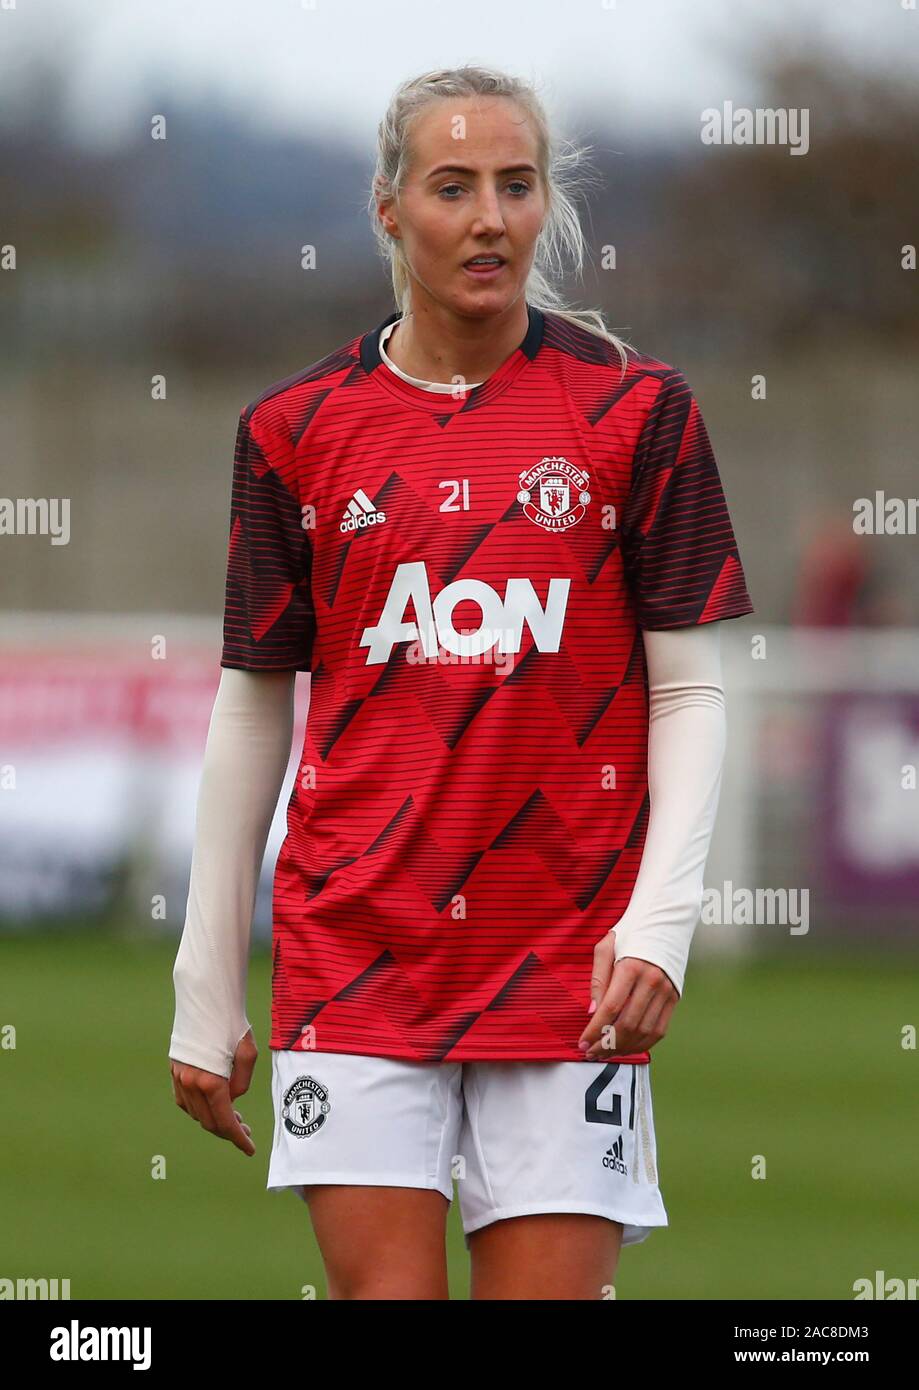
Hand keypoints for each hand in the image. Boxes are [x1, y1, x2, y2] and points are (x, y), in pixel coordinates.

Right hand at [170, 1028, 257, 1155]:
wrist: (206, 998)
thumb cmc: (232, 1022)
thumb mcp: (248, 1052)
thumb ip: (242, 1083)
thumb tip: (232, 1099)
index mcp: (211, 1082)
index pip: (225, 1122)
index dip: (238, 1139)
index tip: (249, 1149)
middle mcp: (191, 1084)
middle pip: (209, 1122)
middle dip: (228, 1131)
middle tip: (246, 1133)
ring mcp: (179, 1077)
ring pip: (196, 1113)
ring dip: (214, 1120)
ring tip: (233, 1118)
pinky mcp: (175, 1069)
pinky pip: (185, 1100)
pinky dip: (198, 1108)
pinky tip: (211, 1106)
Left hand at [578, 930, 678, 1059]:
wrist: (664, 922)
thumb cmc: (630, 933)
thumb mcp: (606, 947)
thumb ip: (597, 980)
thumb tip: (593, 1013)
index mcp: (632, 967)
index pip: (611, 1008)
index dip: (595, 1030)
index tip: (582, 1043)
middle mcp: (652, 981)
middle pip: (628, 1024)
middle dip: (606, 1044)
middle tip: (591, 1053)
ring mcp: (666, 991)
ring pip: (644, 1031)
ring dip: (623, 1047)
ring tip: (605, 1052)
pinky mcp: (675, 998)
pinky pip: (659, 1030)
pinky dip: (642, 1043)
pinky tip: (626, 1046)